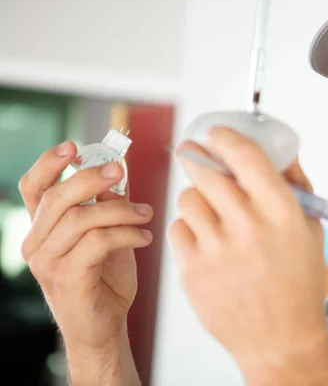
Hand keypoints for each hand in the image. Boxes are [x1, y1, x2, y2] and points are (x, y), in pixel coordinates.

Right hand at [18, 141, 151, 384]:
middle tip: (121, 171)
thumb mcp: (107, 234)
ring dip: (120, 210)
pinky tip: (145, 238)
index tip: (74, 146)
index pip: (33, 188)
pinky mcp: (68, 279)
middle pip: (57, 198)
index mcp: (43, 229)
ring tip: (147, 215)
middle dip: (91, 178)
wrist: (106, 327)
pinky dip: (127, 234)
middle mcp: (37, 244)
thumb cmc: (106, 279)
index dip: (49, 163)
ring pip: (80, 219)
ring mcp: (48, 263)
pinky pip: (97, 242)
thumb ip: (105, 206)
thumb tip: (117, 170)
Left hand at [169, 127, 327, 371]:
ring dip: (196, 196)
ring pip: (188, 199)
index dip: (224, 136)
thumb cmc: (298, 281)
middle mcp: (249, 227)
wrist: (281, 339)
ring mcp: (218, 251)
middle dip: (198, 157)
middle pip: (207, 172)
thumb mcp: (310, 230)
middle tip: (194, 154)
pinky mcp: (193, 272)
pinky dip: (188, 228)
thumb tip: (279, 149)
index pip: (245, 156)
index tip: (215, 132)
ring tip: (210, 210)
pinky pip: (178, 229)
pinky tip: (205, 240)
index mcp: (282, 213)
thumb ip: (295, 186)